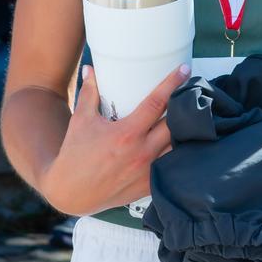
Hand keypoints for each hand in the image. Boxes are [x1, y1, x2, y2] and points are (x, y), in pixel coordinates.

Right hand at [40, 64, 188, 215]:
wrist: (70, 192)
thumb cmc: (74, 154)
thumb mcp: (81, 120)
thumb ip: (89, 92)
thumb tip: (91, 68)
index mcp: (127, 133)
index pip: (157, 102)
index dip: (173, 83)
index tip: (185, 69)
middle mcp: (142, 152)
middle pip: (176, 124)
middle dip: (185, 106)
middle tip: (191, 92)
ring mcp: (147, 171)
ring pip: (179, 147)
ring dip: (185, 132)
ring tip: (191, 117)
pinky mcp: (148, 186)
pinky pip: (171, 168)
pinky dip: (177, 154)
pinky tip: (181, 144)